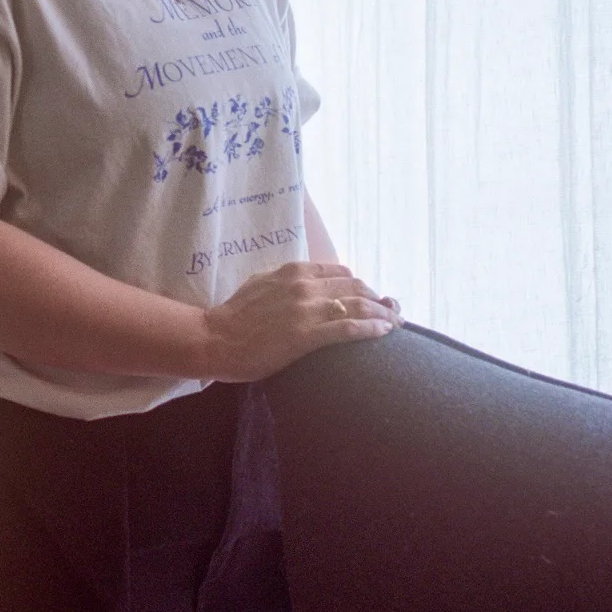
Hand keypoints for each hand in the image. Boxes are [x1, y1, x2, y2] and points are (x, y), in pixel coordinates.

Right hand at [199, 260, 400, 382]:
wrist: (215, 339)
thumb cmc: (234, 316)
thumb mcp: (261, 285)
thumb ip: (286, 282)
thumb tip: (305, 285)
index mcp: (293, 271)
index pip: (340, 272)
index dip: (360, 285)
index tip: (371, 297)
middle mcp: (304, 284)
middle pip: (356, 286)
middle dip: (378, 298)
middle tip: (392, 311)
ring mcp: (306, 309)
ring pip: (358, 305)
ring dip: (383, 313)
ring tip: (397, 322)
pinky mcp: (307, 335)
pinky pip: (350, 328)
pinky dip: (372, 328)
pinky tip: (385, 332)